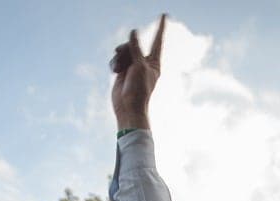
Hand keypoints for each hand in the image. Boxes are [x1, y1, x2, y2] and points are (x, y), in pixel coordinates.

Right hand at [111, 15, 165, 129]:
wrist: (127, 107)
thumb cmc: (138, 89)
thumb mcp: (139, 66)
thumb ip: (136, 48)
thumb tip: (133, 32)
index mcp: (154, 62)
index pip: (158, 41)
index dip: (161, 27)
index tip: (165, 14)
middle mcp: (144, 62)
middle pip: (133, 44)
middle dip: (126, 48)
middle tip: (119, 51)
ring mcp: (133, 66)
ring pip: (123, 51)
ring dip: (119, 58)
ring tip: (119, 70)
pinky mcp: (122, 71)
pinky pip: (116, 60)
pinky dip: (114, 64)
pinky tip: (115, 73)